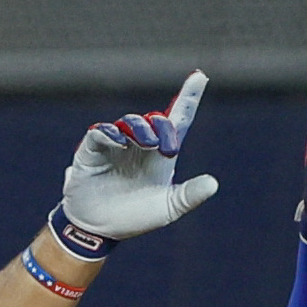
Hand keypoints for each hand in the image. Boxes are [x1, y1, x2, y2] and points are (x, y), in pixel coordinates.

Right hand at [60, 71, 217, 243]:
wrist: (100, 230)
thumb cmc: (134, 217)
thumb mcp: (168, 208)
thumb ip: (190, 195)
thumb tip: (214, 183)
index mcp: (161, 154)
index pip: (178, 119)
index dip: (189, 97)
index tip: (200, 76)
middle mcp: (140, 144)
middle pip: (155, 120)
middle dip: (163, 127)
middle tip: (168, 149)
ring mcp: (116, 145)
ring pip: (130, 122)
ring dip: (141, 129)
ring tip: (149, 144)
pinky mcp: (92, 150)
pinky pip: (101, 132)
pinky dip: (111, 133)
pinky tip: (120, 141)